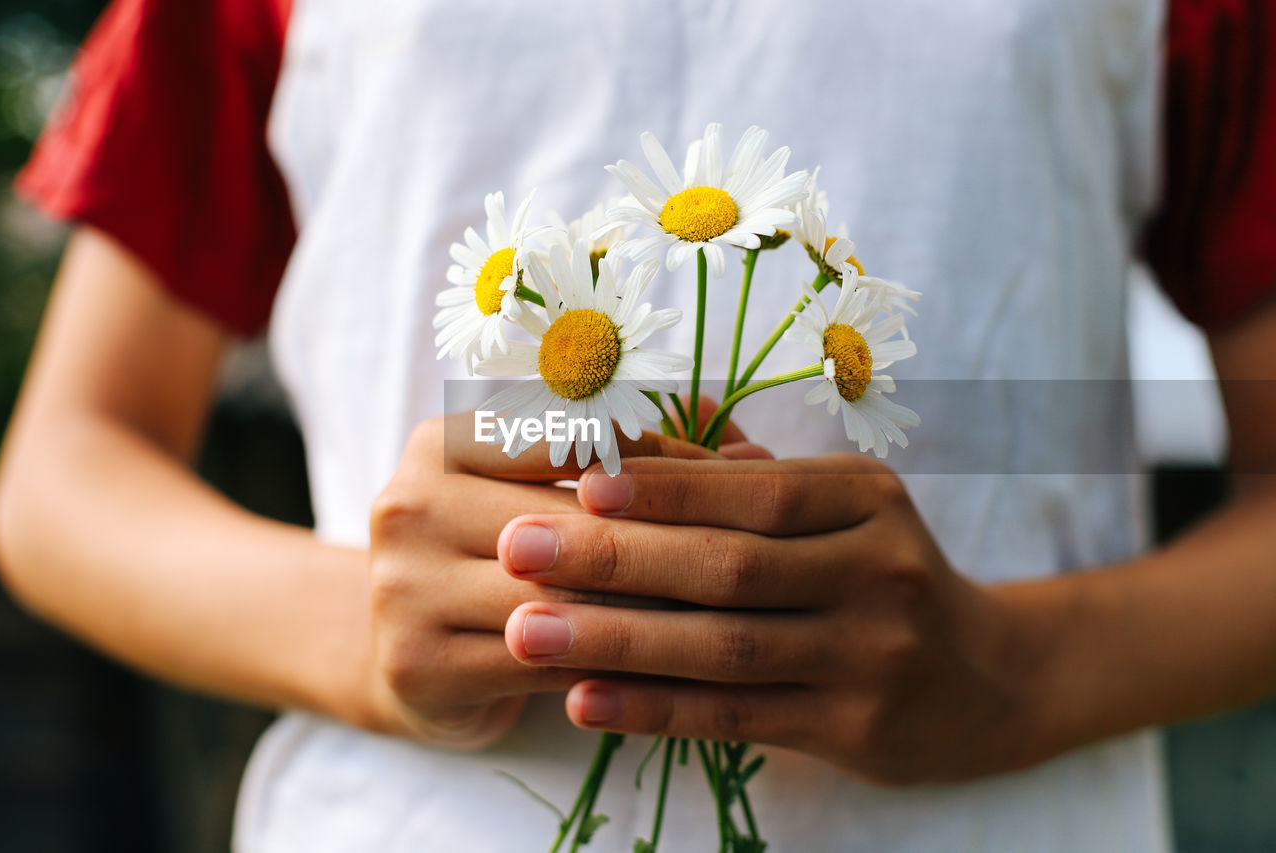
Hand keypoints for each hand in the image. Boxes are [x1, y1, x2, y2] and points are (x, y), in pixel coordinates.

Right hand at [366, 409, 753, 747]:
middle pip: (570, 522)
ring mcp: (403, 587)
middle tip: (759, 558)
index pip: (572, 438)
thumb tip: (757, 452)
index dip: (661, 461)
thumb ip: (643, 461)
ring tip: (733, 611)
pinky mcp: (417, 664)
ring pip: (562, 596)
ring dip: (653, 609)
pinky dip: (616, 666)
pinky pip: (544, 663)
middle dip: (670, 539)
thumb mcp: (551, 495)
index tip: (740, 484)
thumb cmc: (504, 557)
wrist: (414, 657)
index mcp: (441, 441)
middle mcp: (409, 503)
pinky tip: (677, 667)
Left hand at [499, 453, 1037, 783]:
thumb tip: (628, 450)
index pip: (755, 490)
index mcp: (866, 498)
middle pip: (731, 566)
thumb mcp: (840, 510)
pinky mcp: (854, 729)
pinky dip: (656, 709)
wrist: (987, 678)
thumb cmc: (879, 574)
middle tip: (516, 549)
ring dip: (616, 639)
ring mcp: (871, 655)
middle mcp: (877, 571)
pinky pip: (737, 716)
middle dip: (615, 558)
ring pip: (725, 646)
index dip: (663, 488)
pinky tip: (586, 701)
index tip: (574, 482)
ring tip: (523, 631)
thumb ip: (743, 482)